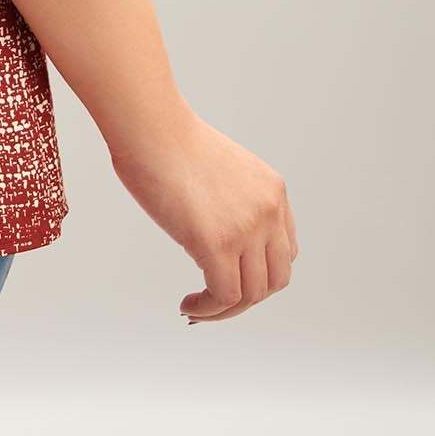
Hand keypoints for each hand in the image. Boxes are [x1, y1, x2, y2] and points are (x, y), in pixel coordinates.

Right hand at [108, 108, 298, 324]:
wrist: (150, 125)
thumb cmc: (165, 137)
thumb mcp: (219, 168)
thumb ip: (229, 198)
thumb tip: (210, 228)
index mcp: (272, 190)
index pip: (284, 250)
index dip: (258, 272)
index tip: (230, 277)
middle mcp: (268, 211)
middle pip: (275, 278)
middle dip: (246, 296)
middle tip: (214, 298)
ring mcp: (246, 229)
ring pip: (251, 294)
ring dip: (224, 310)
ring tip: (197, 309)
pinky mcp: (217, 244)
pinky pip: (224, 296)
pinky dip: (208, 310)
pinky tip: (188, 306)